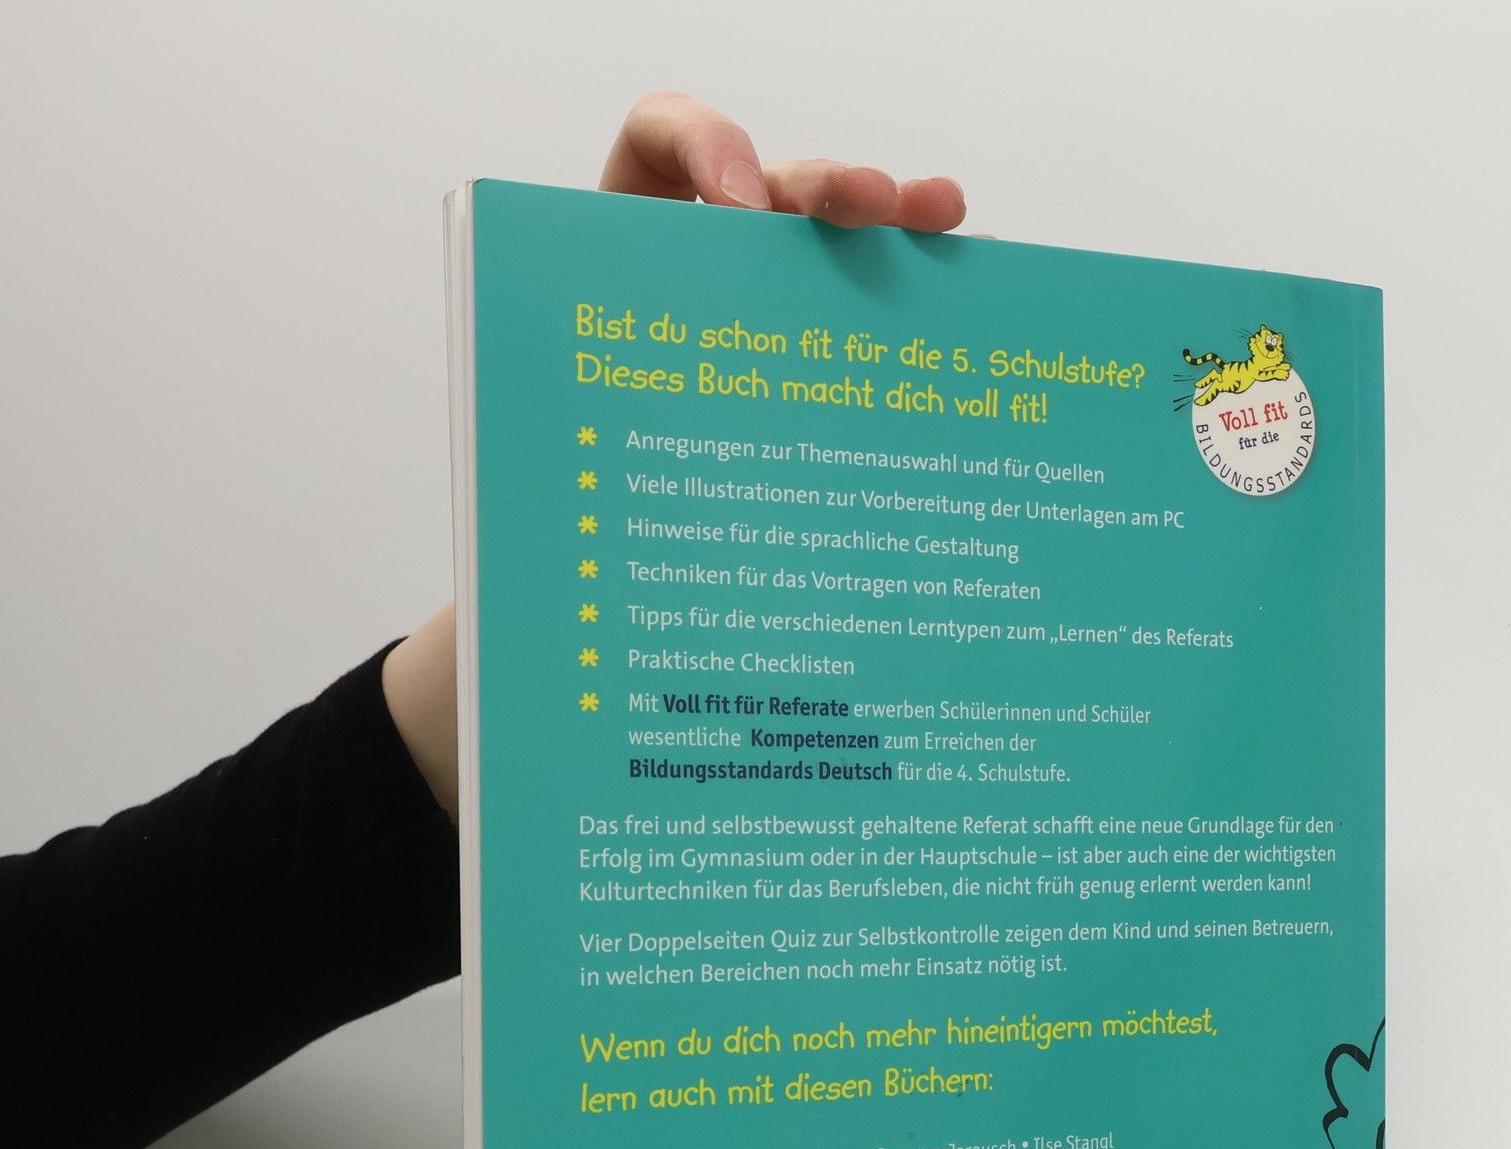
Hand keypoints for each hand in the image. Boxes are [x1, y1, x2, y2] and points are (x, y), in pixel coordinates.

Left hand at [384, 94, 964, 817]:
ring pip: (844, 256)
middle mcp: (705, 288)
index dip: (700, 146)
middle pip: (775, 194)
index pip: (656, 149)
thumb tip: (571, 527)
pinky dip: (923, 306)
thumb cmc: (557, 575)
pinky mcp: (823, 391)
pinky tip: (966, 291)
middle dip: (827, 188)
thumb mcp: (544, 520)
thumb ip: (557, 490)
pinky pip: (878, 331)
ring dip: (896, 225)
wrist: (590, 640)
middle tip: (868, 210)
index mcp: (622, 279)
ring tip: (942, 216)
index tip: (740, 208)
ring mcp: (773, 332)